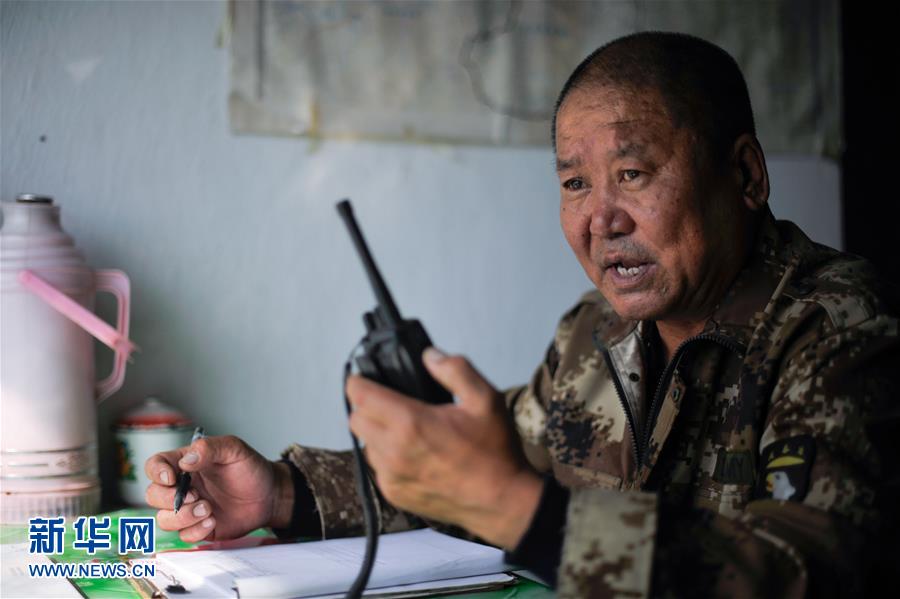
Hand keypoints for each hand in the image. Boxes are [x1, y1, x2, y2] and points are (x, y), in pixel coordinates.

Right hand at [144, 435, 293, 541]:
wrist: (270, 495)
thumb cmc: (250, 469)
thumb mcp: (234, 449)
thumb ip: (210, 448)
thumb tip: (186, 460)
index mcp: (186, 463)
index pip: (155, 465)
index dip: (156, 472)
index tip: (171, 478)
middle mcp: (183, 486)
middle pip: (153, 495)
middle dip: (168, 499)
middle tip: (196, 496)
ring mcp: (188, 508)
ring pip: (164, 519)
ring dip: (182, 517)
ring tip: (208, 509)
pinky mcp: (198, 527)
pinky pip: (183, 536)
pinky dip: (195, 531)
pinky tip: (213, 521)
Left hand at [346, 347, 542, 548]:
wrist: (502, 501)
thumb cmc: (494, 452)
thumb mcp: (485, 399)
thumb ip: (454, 369)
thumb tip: (429, 356)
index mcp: (411, 423)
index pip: (359, 396)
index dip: (359, 382)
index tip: (366, 378)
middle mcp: (394, 452)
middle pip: (355, 419)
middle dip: (367, 406)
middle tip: (391, 403)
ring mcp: (391, 477)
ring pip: (365, 445)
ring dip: (376, 434)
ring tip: (406, 431)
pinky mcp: (394, 495)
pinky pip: (377, 468)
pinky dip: (387, 458)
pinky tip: (413, 454)